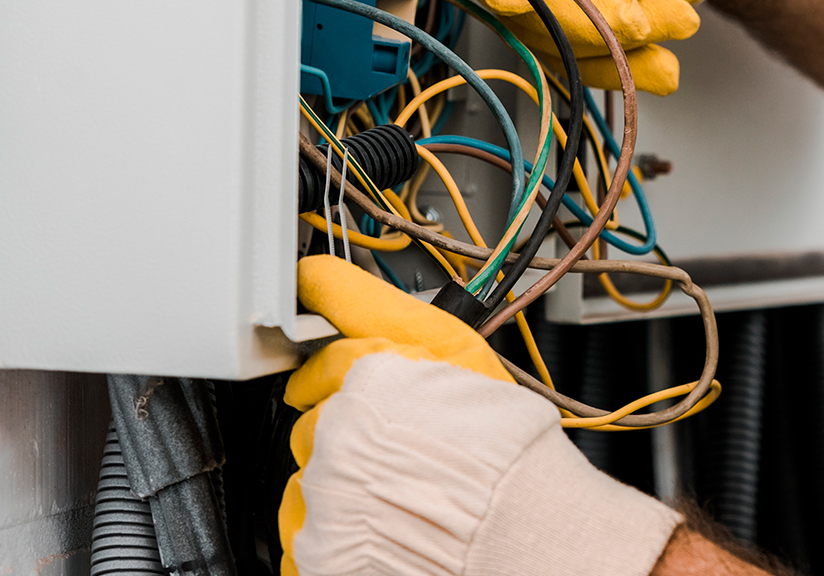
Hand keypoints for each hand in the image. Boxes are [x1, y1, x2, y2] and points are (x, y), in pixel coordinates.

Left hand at [279, 255, 680, 575]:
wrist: (515, 524)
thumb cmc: (500, 441)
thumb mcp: (453, 345)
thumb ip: (372, 306)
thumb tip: (315, 275)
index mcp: (364, 373)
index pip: (324, 361)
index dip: (340, 370)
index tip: (353, 381)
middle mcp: (333, 429)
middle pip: (313, 418)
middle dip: (345, 425)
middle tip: (397, 438)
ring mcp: (322, 493)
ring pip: (309, 474)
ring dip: (338, 475)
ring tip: (395, 481)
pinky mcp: (318, 548)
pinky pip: (307, 530)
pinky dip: (332, 527)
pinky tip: (378, 518)